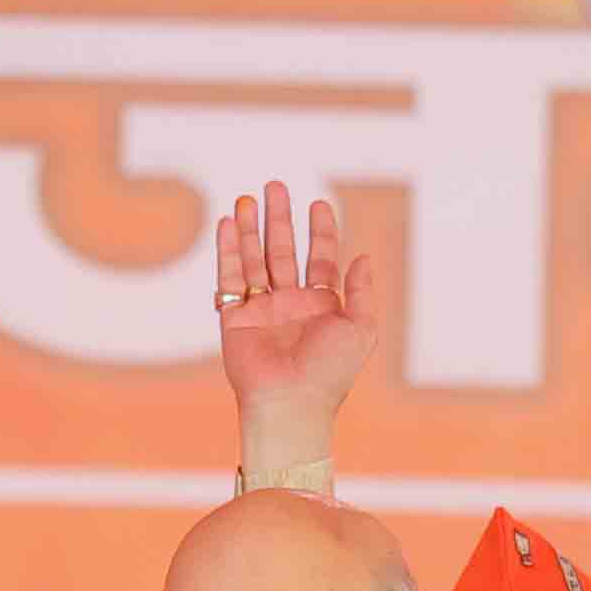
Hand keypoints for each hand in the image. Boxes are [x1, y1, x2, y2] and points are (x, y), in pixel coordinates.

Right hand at [219, 181, 380, 477]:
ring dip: (251, 228)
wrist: (290, 404)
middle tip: (277, 186)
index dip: (321, 232)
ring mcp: (261, 309)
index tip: (319, 205)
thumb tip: (363, 256)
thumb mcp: (361, 330)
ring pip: (255, 259)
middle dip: (281, 219)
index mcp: (322, 307)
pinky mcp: (234, 317)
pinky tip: (227, 223)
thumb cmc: (330, 373)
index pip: (321, 259)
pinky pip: (230, 277)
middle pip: (284, 251)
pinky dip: (227, 250)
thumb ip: (363, 292)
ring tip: (249, 198)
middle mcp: (291, 304)